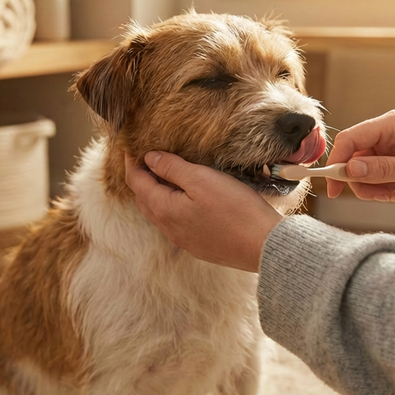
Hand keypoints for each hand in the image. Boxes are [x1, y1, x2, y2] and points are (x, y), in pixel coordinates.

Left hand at [124, 152, 281, 272]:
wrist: (263, 245)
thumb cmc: (235, 209)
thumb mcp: (202, 179)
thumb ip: (172, 168)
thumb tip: (149, 159)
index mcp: (165, 210)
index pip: (137, 183)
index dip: (132, 164)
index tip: (131, 148)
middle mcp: (169, 229)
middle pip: (144, 200)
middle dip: (141, 179)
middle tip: (143, 160)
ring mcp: (184, 240)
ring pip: (159, 213)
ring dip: (156, 194)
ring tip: (162, 176)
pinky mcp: (199, 246)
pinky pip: (175, 224)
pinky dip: (171, 207)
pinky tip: (184, 200)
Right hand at [326, 110, 394, 206]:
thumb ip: (382, 170)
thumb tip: (350, 169)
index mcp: (392, 125)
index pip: (351, 139)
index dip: (338, 161)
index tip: (333, 186)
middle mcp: (388, 136)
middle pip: (353, 159)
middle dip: (363, 181)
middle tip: (383, 193)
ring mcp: (391, 152)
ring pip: (363, 174)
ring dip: (376, 189)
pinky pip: (376, 182)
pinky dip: (386, 192)